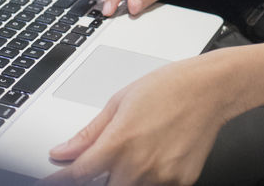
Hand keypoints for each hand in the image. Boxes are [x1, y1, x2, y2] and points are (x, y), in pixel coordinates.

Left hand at [43, 57, 229, 185]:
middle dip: (99, 178)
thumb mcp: (120, 101)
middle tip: (111, 157)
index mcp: (119, 142)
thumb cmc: (170, 87)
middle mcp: (138, 165)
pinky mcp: (180, 182)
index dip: (59, 180)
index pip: (78, 175)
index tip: (51, 181)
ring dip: (125, 179)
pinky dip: (150, 178)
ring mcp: (161, 177)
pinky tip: (156, 156)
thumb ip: (89, 133)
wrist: (212, 89)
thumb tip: (63, 151)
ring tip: (138, 152)